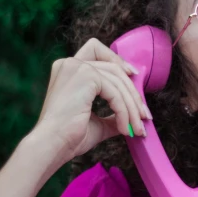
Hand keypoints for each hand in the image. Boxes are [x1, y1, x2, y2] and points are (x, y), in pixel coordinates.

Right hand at [32, 37, 151, 161]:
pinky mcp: (85, 75)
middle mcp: (70, 63)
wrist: (53, 146)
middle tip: (144, 116)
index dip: (117, 59)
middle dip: (133, 93)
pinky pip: (115, 92)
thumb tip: (131, 117)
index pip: (96, 50)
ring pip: (118, 81)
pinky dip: (124, 111)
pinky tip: (124, 128)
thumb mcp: (96, 122)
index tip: (134, 75)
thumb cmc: (69, 137)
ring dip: (132, 106)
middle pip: (114, 68)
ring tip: (137, 128)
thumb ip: (112, 114)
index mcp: (68, 69)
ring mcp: (76, 67)